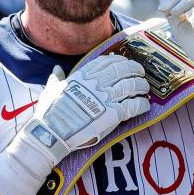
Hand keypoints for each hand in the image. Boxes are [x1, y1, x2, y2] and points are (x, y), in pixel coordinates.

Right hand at [20, 55, 149, 167]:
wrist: (51, 134)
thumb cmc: (49, 113)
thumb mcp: (50, 90)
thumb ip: (57, 79)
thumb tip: (56, 69)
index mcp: (83, 76)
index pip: (107, 61)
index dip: (120, 60)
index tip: (125, 63)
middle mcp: (96, 83)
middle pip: (124, 69)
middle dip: (135, 69)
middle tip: (140, 73)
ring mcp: (106, 98)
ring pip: (132, 85)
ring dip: (142, 86)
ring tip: (145, 89)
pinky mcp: (113, 115)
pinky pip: (134, 105)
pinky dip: (142, 104)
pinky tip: (145, 105)